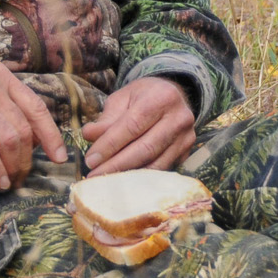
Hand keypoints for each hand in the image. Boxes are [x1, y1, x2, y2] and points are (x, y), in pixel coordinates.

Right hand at [0, 63, 66, 191]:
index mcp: (0, 75)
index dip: (51, 134)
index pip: (36, 107)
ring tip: (11, 180)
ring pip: (9, 139)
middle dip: (29, 158)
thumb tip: (28, 138)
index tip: (60, 156)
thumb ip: (0, 106)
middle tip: (24, 176)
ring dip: (14, 165)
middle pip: (24, 127)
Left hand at [80, 77, 196, 174]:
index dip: (110, 145)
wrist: (173, 96)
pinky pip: (162, 169)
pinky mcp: (188, 152)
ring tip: (107, 180)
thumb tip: (88, 135)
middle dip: (116, 165)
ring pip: (155, 164)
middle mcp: (179, 117)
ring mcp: (186, 137)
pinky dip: (142, 178)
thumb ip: (106, 118)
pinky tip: (124, 181)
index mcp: (161, 97)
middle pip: (145, 148)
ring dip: (128, 175)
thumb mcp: (122, 99)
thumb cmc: (142, 97)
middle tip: (95, 175)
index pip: (132, 126)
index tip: (90, 160)